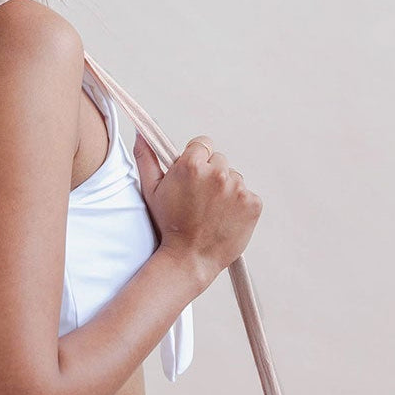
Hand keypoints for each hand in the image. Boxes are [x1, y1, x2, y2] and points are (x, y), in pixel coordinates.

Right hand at [132, 129, 262, 283]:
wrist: (189, 259)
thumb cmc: (169, 226)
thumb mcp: (152, 191)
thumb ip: (147, 158)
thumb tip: (142, 135)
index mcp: (191, 165)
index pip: (203, 144)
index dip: (197, 160)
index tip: (193, 179)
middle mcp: (217, 173)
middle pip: (220, 160)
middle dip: (211, 175)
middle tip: (200, 200)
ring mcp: (237, 188)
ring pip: (234, 178)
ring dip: (226, 190)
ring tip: (212, 212)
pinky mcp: (252, 203)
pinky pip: (248, 195)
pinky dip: (240, 206)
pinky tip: (225, 218)